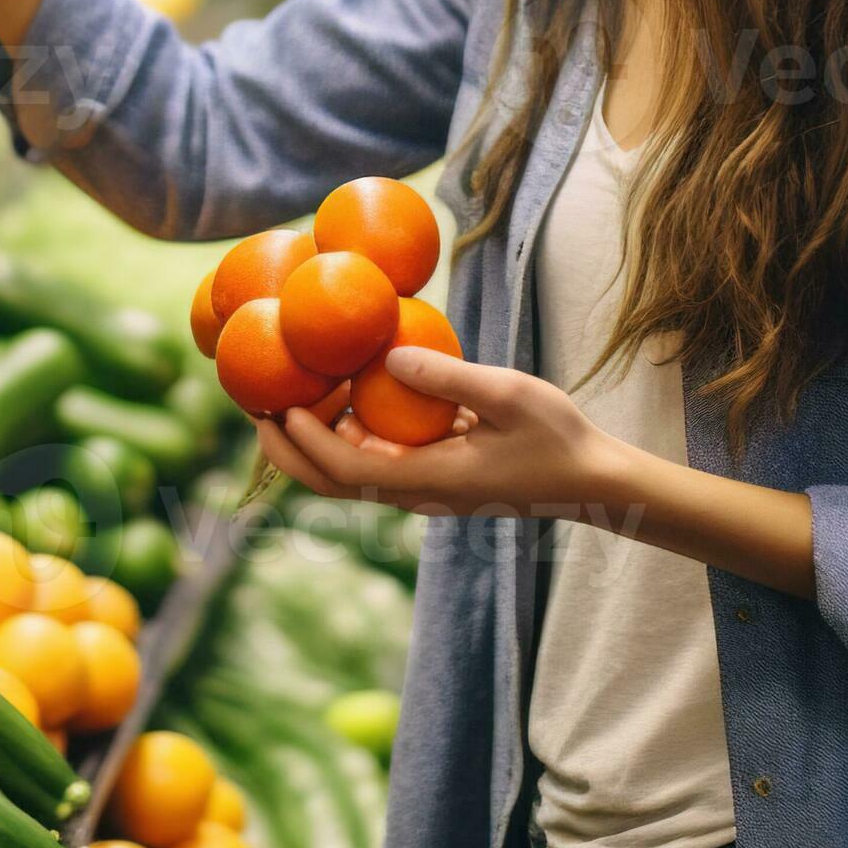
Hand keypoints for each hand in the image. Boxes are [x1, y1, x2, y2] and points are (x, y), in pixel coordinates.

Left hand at [255, 347, 623, 519]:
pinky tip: (342, 400)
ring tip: (287, 399)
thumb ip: (449, 376)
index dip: (305, 443)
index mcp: (431, 480)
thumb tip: (390, 353)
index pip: (347, 470)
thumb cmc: (557, 437)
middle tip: (256, 408)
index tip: (278, 407)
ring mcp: (424, 490)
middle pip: (333, 484)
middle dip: (289, 451)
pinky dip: (348, 439)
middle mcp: (418, 493)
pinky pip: (375, 464)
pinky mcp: (433, 480)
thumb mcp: (508, 394)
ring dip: (314, 445)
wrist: (590, 480)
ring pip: (350, 476)